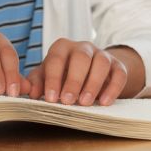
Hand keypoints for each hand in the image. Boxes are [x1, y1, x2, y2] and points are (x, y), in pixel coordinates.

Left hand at [27, 38, 144, 105]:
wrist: (88, 70)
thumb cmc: (61, 74)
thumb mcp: (46, 76)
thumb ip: (36, 82)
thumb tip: (31, 92)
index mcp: (62, 47)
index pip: (57, 59)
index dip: (53, 78)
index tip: (51, 98)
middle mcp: (83, 47)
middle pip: (81, 58)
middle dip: (74, 80)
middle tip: (68, 101)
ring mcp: (102, 54)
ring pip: (101, 63)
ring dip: (93, 83)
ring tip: (85, 103)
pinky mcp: (117, 65)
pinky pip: (119, 73)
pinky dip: (113, 88)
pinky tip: (104, 102)